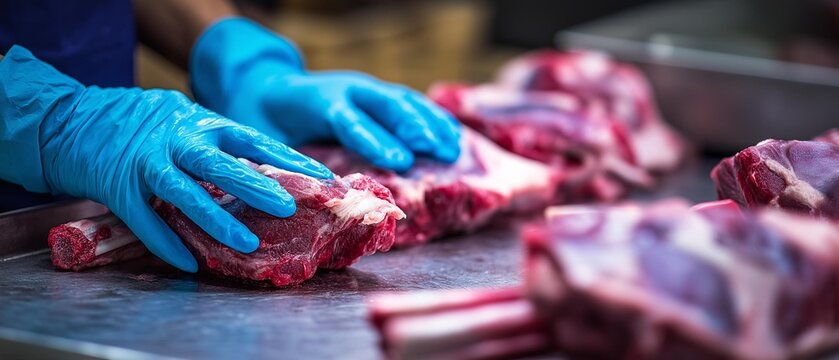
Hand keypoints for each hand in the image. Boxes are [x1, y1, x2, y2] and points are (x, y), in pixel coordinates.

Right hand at [0, 45, 332, 271]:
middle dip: (256, 187)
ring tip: (247, 244)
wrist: (79, 119)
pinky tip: (190, 263)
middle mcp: (177, 141)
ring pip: (184, 194)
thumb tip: (271, 170)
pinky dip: (167, 243)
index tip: (323, 177)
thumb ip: (224, 145)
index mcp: (202, 122)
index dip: (288, 159)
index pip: (253, 140)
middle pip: (220, 165)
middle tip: (289, 207)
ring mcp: (146, 164)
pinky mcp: (119, 188)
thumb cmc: (149, 124)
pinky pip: (145, 220)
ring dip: (216, 221)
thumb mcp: (190, 122)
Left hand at [190, 18, 460, 171]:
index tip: (397, 161)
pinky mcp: (377, 94)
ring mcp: (364, 89)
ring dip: (429, 124)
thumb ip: (293, 166)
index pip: (348, 119)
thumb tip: (316, 201)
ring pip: (402, 100)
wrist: (266, 90)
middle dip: (412, 127)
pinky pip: (409, 102)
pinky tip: (452, 136)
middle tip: (434, 151)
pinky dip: (432, 118)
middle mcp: (345, 90)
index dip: (373, 139)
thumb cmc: (269, 127)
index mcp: (315, 102)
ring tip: (452, 148)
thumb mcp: (271, 145)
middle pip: (384, 104)